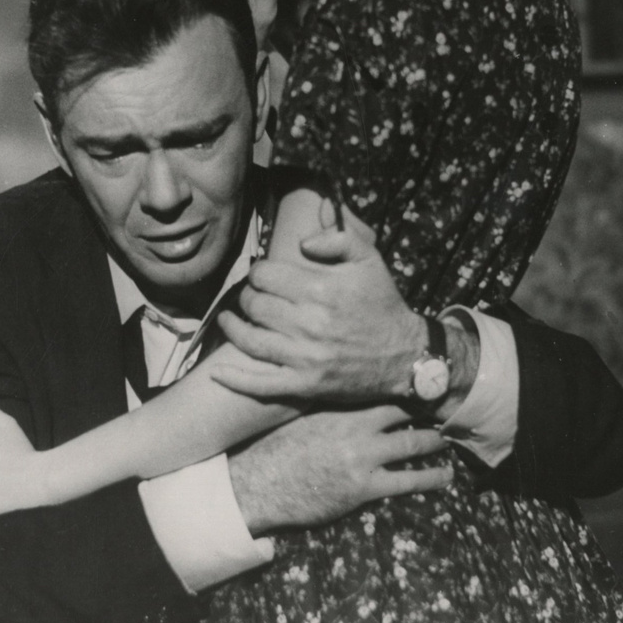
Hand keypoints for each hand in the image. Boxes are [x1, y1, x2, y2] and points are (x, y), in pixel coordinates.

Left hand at [210, 207, 425, 401]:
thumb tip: (303, 242)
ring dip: (234, 326)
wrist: (405, 356)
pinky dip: (235, 378)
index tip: (263, 275)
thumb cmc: (383, 304)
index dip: (258, 272)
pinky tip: (217, 370)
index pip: (265, 275)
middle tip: (252, 296)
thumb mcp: (370, 260)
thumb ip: (337, 238)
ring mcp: (305, 357)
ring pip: (250, 340)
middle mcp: (309, 324)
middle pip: (254, 305)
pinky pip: (260, 384)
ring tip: (231, 318)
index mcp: (321, 290)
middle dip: (248, 296)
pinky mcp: (304, 384)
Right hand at [227, 404, 451, 534]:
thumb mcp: (299, 414)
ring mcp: (362, 456)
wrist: (258, 484)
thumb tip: (339, 385)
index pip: (380, 387)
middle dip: (428, 409)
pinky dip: (430, 478)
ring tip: (450, 439)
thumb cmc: (274, 448)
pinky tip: (445, 476)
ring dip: (435, 442)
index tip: (420, 380)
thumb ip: (325, 401)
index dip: (404, 384)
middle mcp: (354, 425)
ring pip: (412, 443)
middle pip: (403, 411)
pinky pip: (406, 481)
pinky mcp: (364, 487)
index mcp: (337, 404)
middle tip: (447, 406)